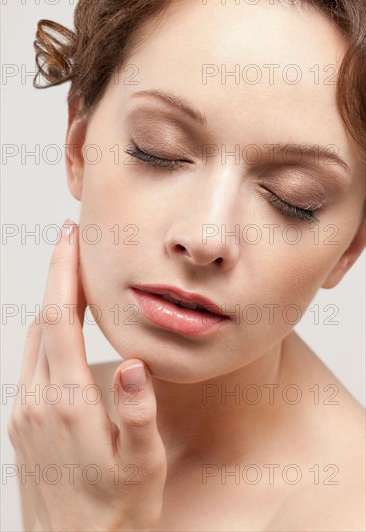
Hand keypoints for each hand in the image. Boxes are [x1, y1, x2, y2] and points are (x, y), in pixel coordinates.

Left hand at [7, 219, 166, 530]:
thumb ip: (136, 413)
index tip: (70, 238)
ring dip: (51, 303)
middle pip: (43, 321)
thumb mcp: (141, 467)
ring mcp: (25, 412)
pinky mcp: (23, 423)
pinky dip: (46, 334)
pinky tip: (62, 329)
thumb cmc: (115, 512)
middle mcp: (37, 402)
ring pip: (34, 341)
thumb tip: (133, 363)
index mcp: (67, 404)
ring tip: (71, 276)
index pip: (59, 320)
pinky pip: (32, 364)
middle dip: (57, 276)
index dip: (64, 274)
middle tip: (72, 241)